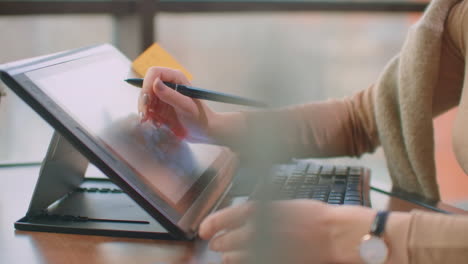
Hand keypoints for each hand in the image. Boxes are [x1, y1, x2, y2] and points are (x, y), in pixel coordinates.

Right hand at [137, 67, 215, 138]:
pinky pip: (148, 109)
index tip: (147, 101)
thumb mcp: (186, 107)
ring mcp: (163, 96)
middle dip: (143, 100)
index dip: (147, 84)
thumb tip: (155, 82)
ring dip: (144, 110)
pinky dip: (148, 116)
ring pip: (145, 98)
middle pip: (146, 86)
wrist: (204, 131)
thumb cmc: (200, 118)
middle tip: (144, 116)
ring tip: (150, 122)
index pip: (154, 73)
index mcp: (176, 78)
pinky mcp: (160, 107)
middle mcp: (168, 84)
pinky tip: (156, 124)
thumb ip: (171, 95)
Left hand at [199, 200, 375, 263]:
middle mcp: (262, 229)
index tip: (202, 228)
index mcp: (264, 211)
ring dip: (228, 255)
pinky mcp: (276, 260)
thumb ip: (263, 211)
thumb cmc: (314, 215)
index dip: (212, 223)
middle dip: (219, 241)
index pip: (228, 216)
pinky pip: (252, 263)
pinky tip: (240, 261)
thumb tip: (246, 216)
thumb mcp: (285, 204)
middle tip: (215, 242)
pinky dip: (244, 262)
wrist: (335, 233)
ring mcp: (268, 248)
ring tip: (226, 254)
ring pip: (236, 255)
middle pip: (229, 238)